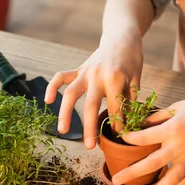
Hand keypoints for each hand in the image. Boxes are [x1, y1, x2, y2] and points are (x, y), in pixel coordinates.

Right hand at [45, 29, 143, 148]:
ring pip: (70, 94)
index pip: (114, 108)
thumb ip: (129, 100)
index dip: (117, 124)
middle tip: (90, 147)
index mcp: (115, 79)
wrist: (121, 37)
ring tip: (62, 131)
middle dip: (89, 128)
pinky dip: (52, 87)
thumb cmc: (132, 60)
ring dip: (65, 113)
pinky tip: (47, 101)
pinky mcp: (78, 70)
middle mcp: (96, 76)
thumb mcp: (136, 80)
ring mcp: (84, 72)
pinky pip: (61, 78)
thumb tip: (126, 123)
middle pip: (90, 106)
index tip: (119, 137)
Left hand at [112, 92, 184, 184]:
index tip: (121, 139)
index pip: (144, 138)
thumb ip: (158, 118)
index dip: (130, 139)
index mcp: (173, 129)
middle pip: (152, 164)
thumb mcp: (178, 106)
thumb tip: (140, 126)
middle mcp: (180, 147)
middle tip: (116, 181)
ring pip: (170, 180)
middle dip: (132, 173)